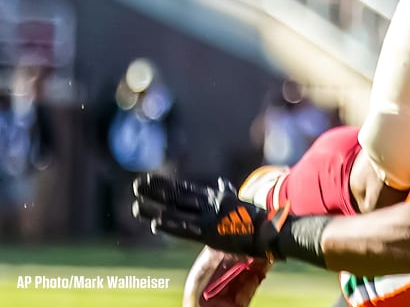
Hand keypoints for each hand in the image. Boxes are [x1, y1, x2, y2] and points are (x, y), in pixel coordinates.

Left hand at [133, 174, 284, 259]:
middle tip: (137, 184)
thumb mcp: (238, 200)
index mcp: (214, 197)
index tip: (149, 178)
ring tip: (137, 205)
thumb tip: (221, 181)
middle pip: (177, 196)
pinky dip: (171, 226)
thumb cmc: (256, 218)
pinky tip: (156, 223)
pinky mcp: (211, 232)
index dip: (165, 184)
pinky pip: (186, 229)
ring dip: (156, 209)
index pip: (185, 190)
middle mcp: (209, 204)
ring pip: (177, 212)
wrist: (271, 229)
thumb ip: (226, 191)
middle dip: (156, 191)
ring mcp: (209, 217)